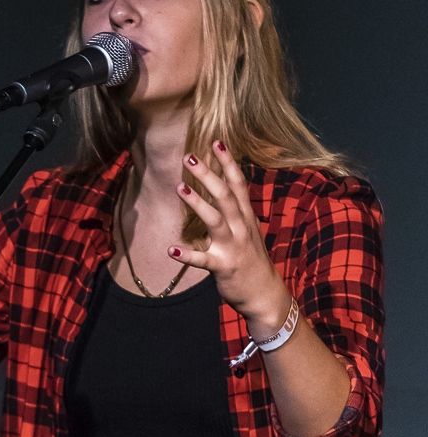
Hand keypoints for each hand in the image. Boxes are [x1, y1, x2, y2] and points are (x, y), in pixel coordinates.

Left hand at [169, 142, 288, 329]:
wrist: (265, 294)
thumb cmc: (251, 258)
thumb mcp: (247, 229)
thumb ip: (235, 209)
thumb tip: (222, 183)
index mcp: (246, 217)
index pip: (238, 184)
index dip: (228, 163)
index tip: (216, 142)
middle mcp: (241, 228)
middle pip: (226, 196)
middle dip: (209, 175)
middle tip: (190, 157)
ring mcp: (233, 247)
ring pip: (216, 221)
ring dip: (198, 203)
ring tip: (180, 187)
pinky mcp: (224, 267)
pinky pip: (204, 261)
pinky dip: (188, 255)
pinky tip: (172, 250)